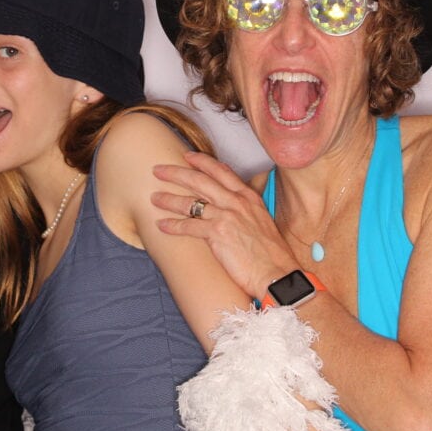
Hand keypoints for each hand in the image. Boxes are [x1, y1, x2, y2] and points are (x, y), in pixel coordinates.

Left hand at [152, 152, 298, 299]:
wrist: (277, 273)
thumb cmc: (271, 254)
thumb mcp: (262, 221)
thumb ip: (247, 209)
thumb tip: (236, 206)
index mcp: (248, 197)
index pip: (221, 171)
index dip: (202, 161)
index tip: (187, 156)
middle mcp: (236, 202)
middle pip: (200, 180)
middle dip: (176, 173)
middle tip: (158, 170)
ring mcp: (226, 216)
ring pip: (190, 202)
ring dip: (168, 199)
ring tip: (154, 198)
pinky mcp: (217, 233)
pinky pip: (188, 226)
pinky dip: (172, 225)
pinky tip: (161, 225)